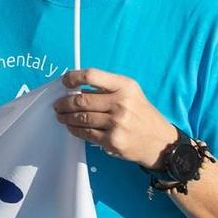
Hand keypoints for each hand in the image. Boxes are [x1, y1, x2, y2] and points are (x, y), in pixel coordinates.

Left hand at [54, 69, 179, 166]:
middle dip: (64, 102)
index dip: (73, 77)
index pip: (92, 75)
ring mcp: (117, 123)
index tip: (65, 82)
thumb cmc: (141, 114)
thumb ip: (107, 89)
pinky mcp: (112, 140)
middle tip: (57, 105)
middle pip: (81, 100)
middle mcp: (121, 103)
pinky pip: (86, 133)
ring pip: (81, 118)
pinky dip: (74, 129)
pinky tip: (72, 127)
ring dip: (66, 117)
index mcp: (125, 86)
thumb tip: (75, 89)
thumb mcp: (130, 93)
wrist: (159, 141)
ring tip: (61, 116)